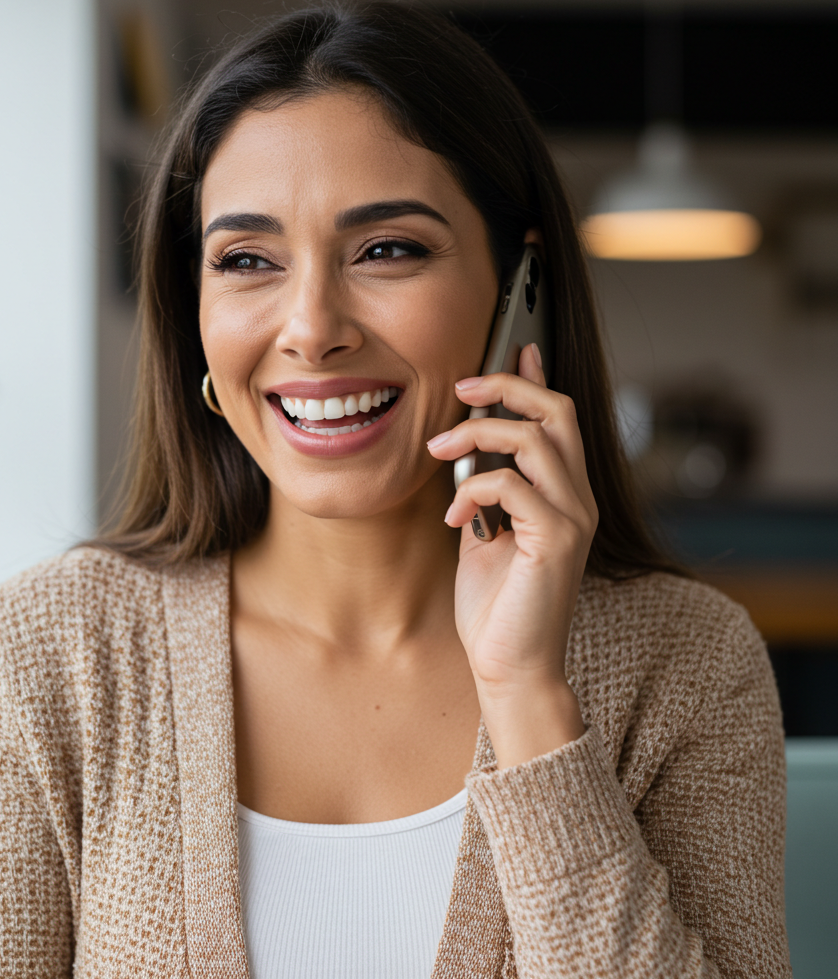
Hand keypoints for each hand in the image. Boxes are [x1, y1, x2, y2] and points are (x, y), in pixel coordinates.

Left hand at [426, 344, 596, 766]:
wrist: (510, 667)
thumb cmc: (496, 605)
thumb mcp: (484, 534)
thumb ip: (484, 491)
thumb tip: (465, 452)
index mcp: (563, 494)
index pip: (559, 419)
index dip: (537, 378)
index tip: (514, 349)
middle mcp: (577, 499)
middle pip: (556, 411)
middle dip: (505, 387)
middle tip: (459, 389)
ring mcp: (572, 518)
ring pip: (533, 438)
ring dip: (476, 434)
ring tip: (438, 451)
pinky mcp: (556, 539)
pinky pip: (512, 484)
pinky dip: (472, 490)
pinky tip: (453, 520)